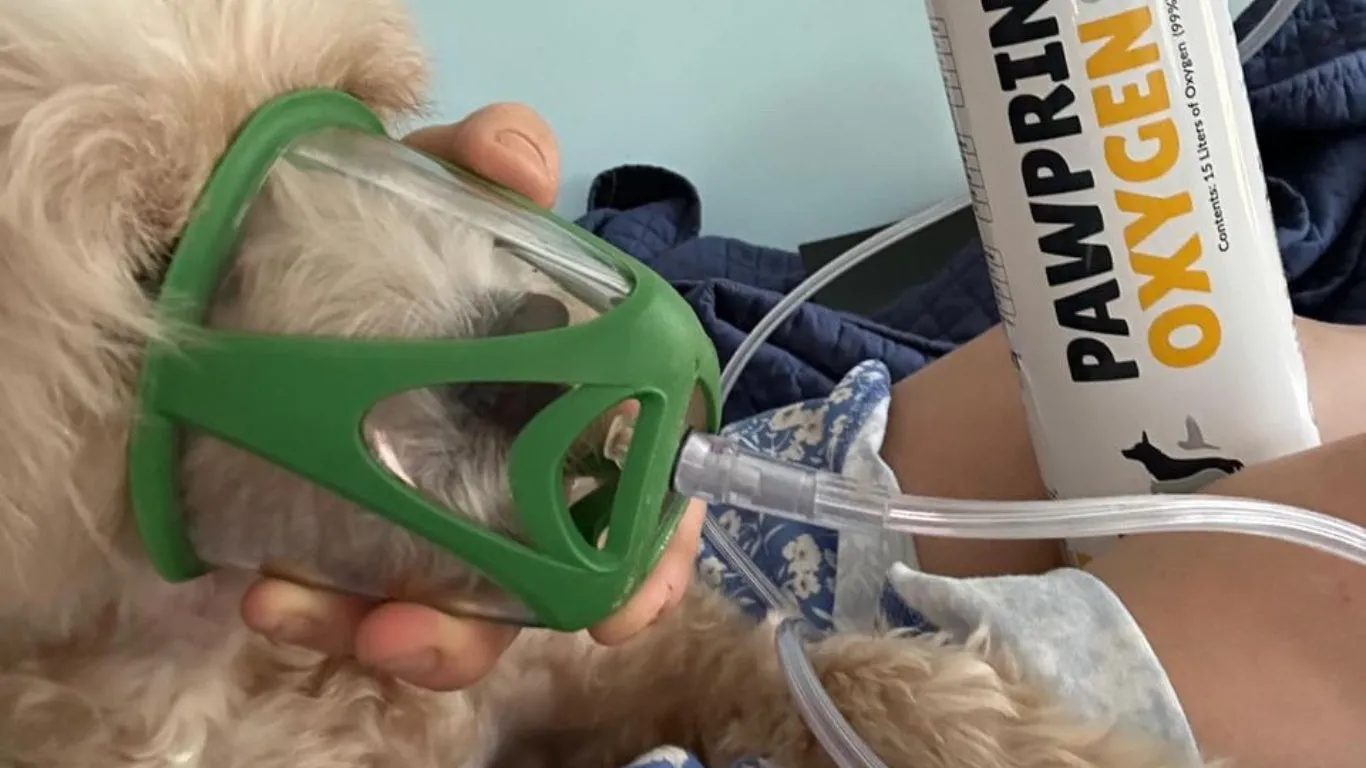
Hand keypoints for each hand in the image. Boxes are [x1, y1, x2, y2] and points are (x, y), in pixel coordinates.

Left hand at [240, 103, 705, 689]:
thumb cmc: (384, 224)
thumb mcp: (439, 183)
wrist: (252, 249)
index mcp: (564, 403)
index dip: (648, 564)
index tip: (621, 611)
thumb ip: (487, 161)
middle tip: (412, 633)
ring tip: (318, 615)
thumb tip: (518, 162)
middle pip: (527, 587)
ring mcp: (429, 513)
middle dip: (482, 632)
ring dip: (393, 638)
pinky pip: (346, 601)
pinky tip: (271, 591)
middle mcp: (511, 472)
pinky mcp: (347, 534)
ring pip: (438, 615)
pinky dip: (317, 611)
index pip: (637, 495)